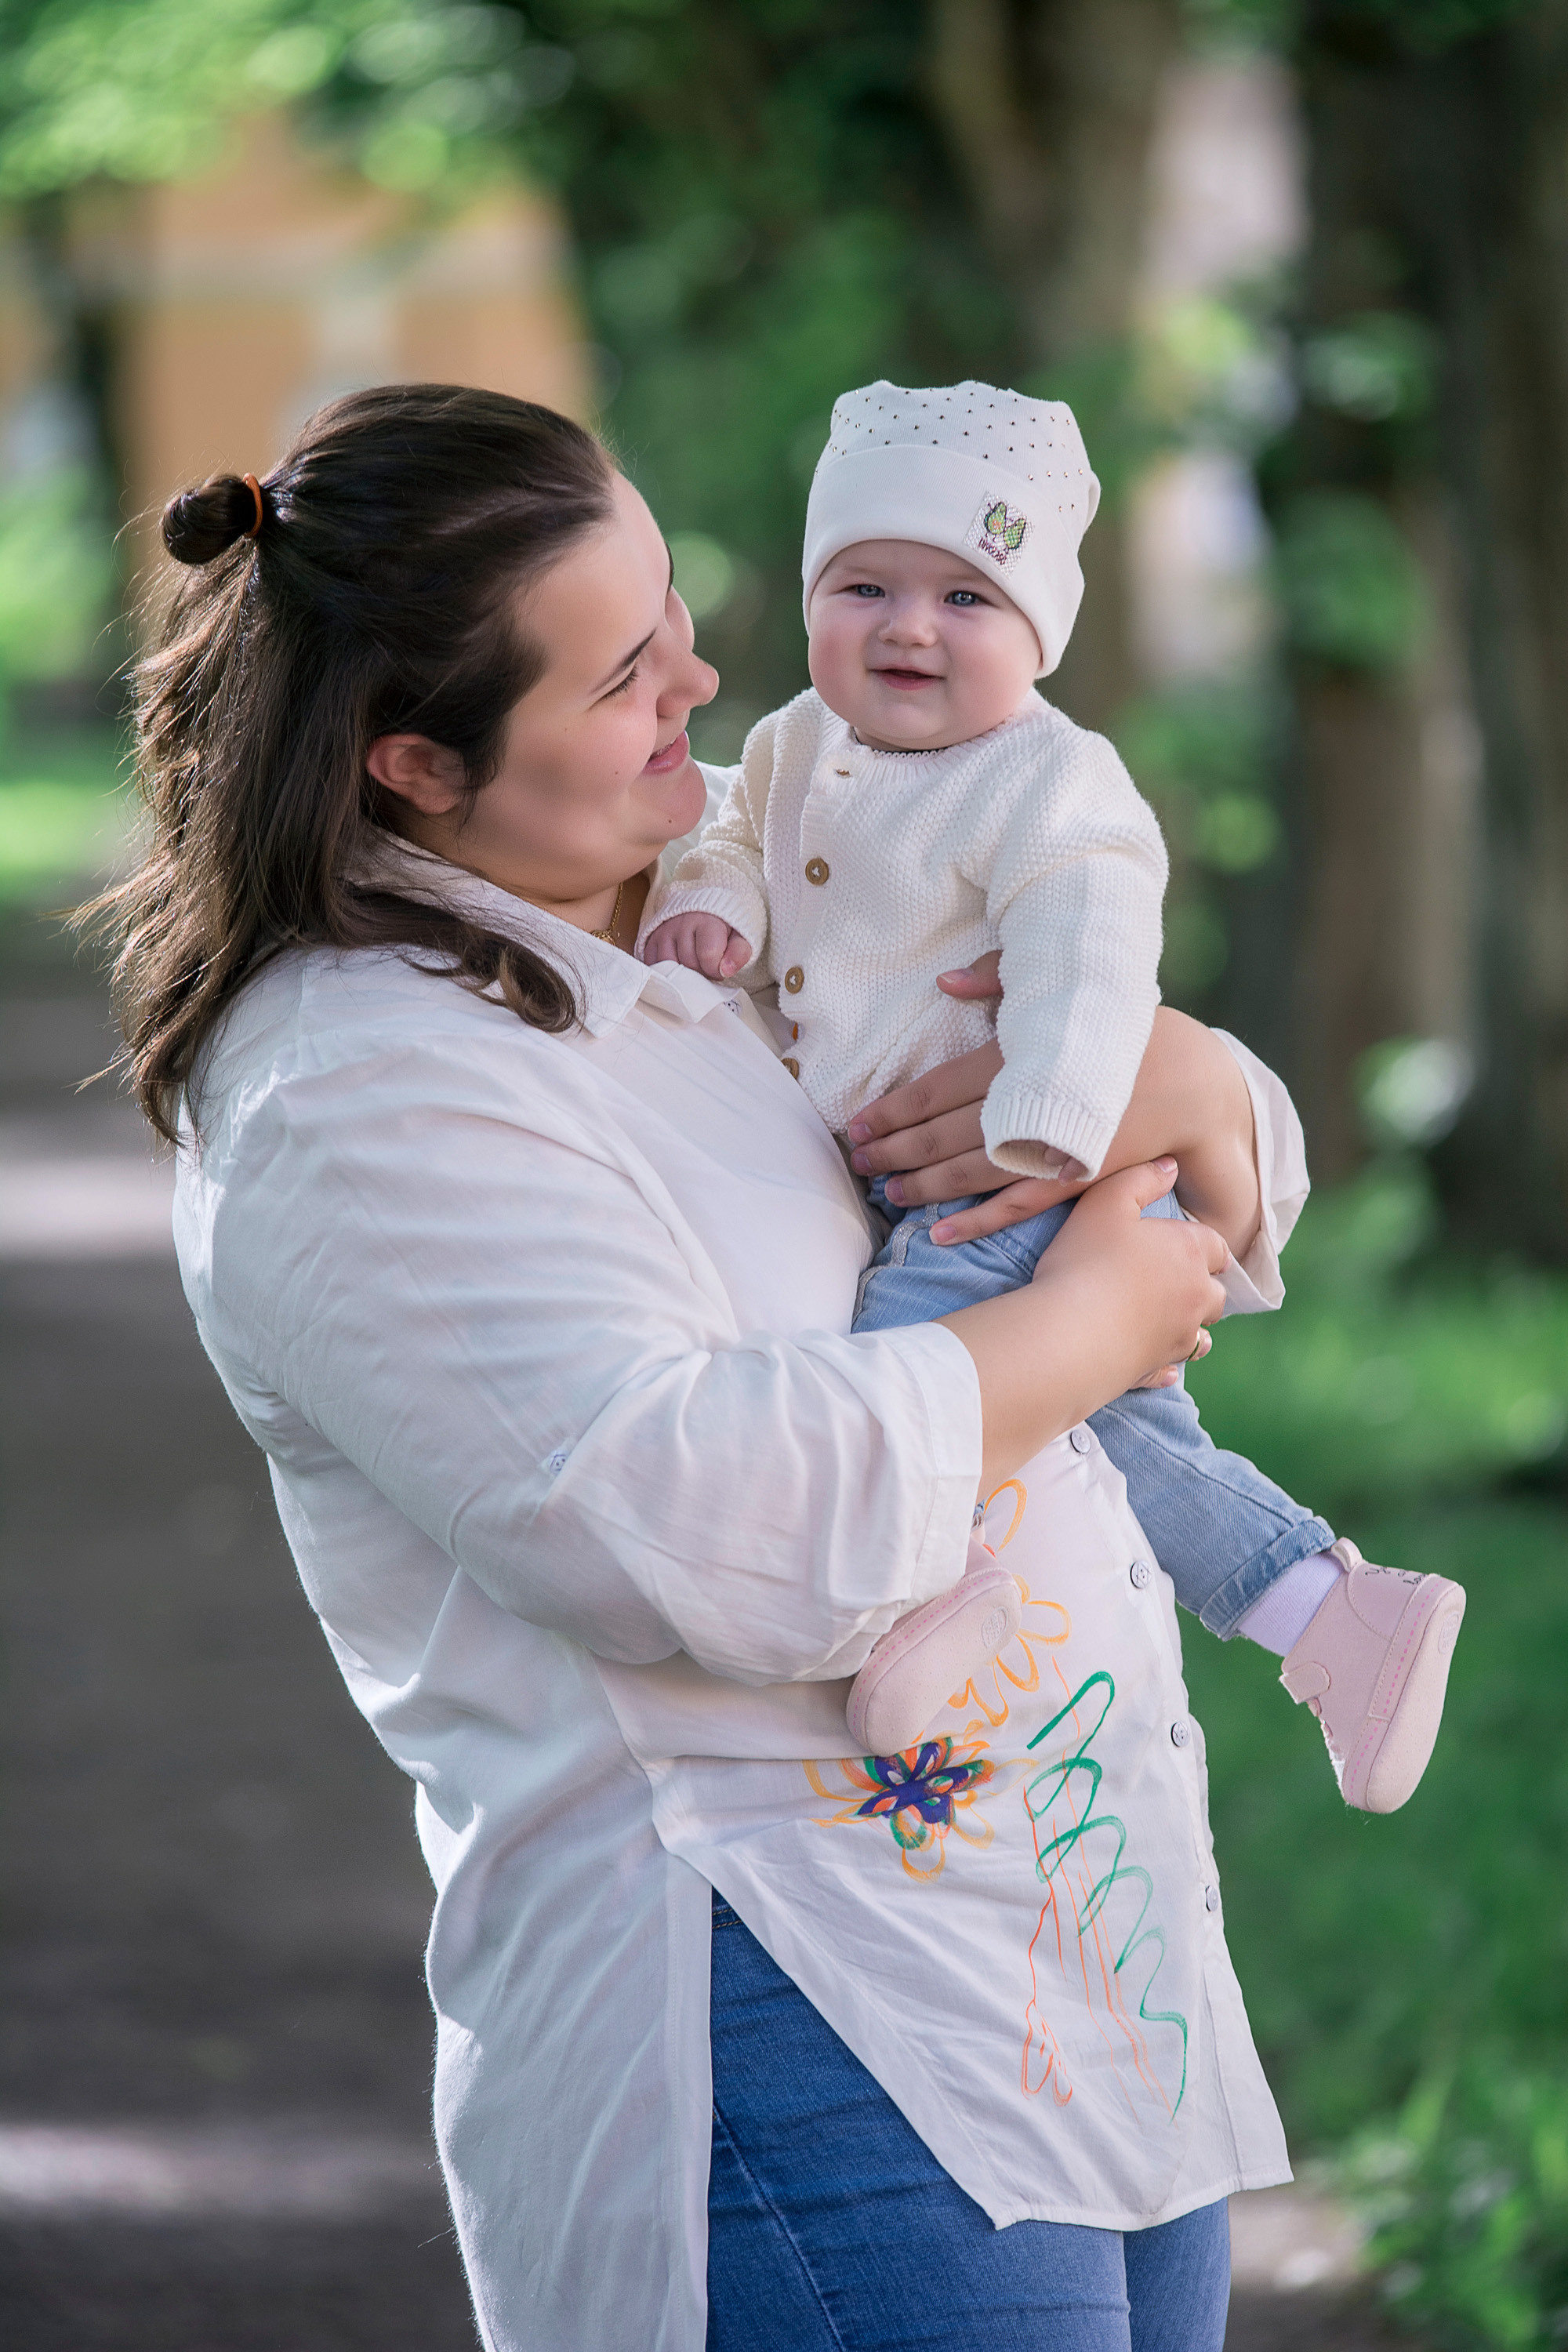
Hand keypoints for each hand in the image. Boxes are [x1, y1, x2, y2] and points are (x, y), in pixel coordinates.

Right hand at [642, 912, 752, 978]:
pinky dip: (666, 973)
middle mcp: (681, 923)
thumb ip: (739, 953)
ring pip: (669, 967)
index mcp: (706, 920)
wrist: (704, 913)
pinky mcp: (651, 940)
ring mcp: (664, 931)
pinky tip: (679, 969)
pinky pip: (654, 965)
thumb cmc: (724, 929)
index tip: (720, 968)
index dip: (716, 969)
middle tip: (707, 968)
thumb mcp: (740, 938)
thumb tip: (725, 971)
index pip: (708, 955)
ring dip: (683, 974)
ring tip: (694, 968)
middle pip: (688, 964)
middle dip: (701, 973)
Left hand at [847, 954, 1260, 1256]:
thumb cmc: (1122, 1031)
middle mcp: (1028, 1103)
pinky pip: (1016, 1205)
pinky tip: (943, 1234)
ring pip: (972, 1172)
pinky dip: (978, 1223)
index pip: (938, 1087)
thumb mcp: (1063, 992)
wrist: (1192, 1080)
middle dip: (896, 1150)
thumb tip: (946, 981)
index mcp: (1019, 1057)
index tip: (859, 1124)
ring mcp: (1052, 1146)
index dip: (893, 1109)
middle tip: (857, 1163)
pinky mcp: (1074, 1178)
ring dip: (924, 1187)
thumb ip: (1002, 980)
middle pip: (944, 1133)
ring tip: (886, 1193)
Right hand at [1033, 1158, 1228, 1386]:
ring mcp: (1179, 1337)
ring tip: (1166, 1320)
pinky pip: (1172, 1368)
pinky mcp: (1156, 1368)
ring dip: (1191, 1327)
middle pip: (1216, 1293)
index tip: (1184, 1245)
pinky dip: (1168, 1364)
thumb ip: (1141, 1178)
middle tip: (1172, 1281)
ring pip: (1202, 1335)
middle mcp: (1196, 1297)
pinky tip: (1158, 1363)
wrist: (1069, 1333)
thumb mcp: (1106, 1202)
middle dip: (1201, 1287)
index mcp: (1190, 1253)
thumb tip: (1170, 1166)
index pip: (1217, 1246)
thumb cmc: (1086, 1261)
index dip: (1202, 1245)